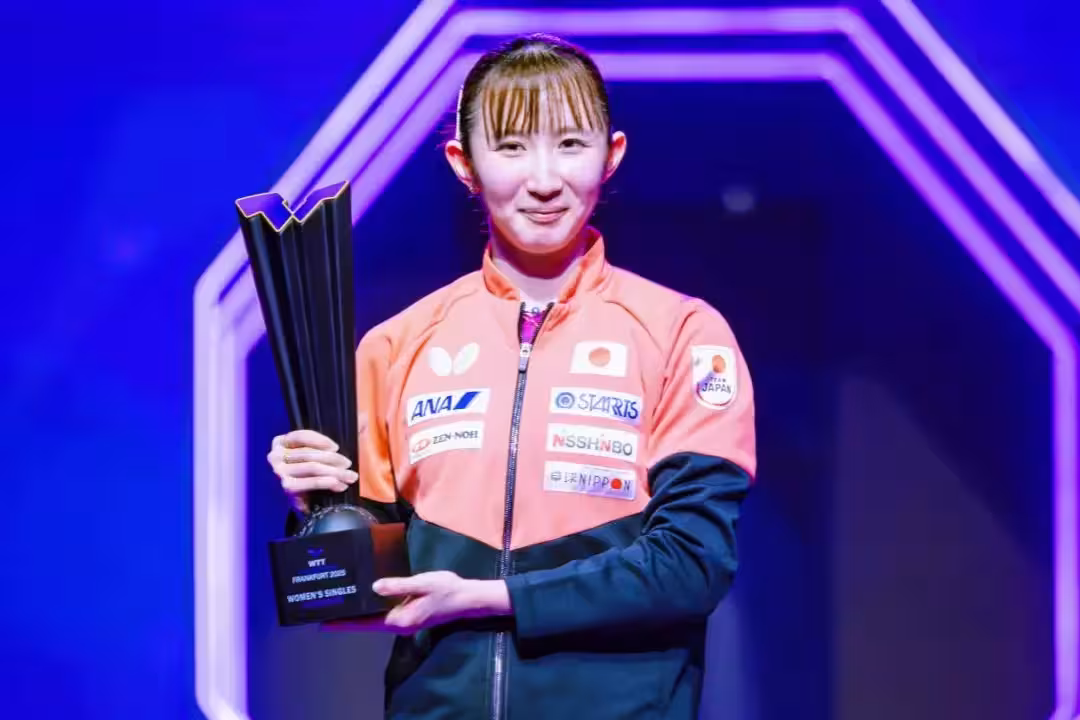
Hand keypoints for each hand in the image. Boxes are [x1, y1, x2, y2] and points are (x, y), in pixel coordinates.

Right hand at [267, 429, 357, 512]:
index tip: (337, 447)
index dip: (320, 440)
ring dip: (335, 472)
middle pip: (309, 453)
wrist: (307, 500)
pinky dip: (327, 483)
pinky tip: (340, 485)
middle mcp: (275, 455)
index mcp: (281, 442)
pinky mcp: (286, 487)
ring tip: (350, 477)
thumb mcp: (325, 451)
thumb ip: (344, 433)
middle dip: (333, 459)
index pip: (301, 436)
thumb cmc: (315, 471)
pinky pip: (310, 482)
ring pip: (312, 467)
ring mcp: (279, 472)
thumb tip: (365, 418)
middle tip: (349, 465)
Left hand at [321, 572, 510, 634]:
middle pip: (367, 622)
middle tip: (326, 606)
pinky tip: (365, 596)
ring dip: (359, 611)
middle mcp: (399, 623)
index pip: (365, 623)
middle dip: (347, 616)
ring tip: (341, 601)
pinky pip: (384, 612)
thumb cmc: (446, 591)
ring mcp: (404, 620)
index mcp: (399, 620)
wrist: (468, 599)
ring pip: (375, 617)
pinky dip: (372, 606)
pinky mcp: (409, 614)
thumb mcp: (422, 584)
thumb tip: (373, 586)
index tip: (322, 622)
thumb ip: (398, 585)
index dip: (343, 623)